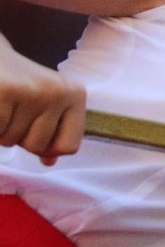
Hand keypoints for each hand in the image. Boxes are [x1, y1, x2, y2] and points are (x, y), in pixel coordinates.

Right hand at [0, 36, 86, 165]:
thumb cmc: (17, 84)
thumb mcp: (44, 104)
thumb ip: (51, 134)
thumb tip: (49, 162)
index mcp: (75, 95)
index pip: (69, 147)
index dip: (49, 148)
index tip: (36, 130)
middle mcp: (58, 92)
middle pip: (38, 147)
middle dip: (19, 137)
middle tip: (13, 110)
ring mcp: (32, 91)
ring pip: (12, 141)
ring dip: (2, 131)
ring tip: (3, 105)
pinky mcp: (5, 91)